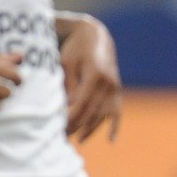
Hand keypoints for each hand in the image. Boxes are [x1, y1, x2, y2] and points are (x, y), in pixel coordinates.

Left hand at [59, 15, 121, 140]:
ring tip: (78, 140)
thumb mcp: (66, 63)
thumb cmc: (76, 49)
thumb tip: (64, 108)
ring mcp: (115, 87)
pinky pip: (117, 112)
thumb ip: (67, 85)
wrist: (96, 36)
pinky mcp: (117, 90)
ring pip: (103, 114)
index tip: (60, 127)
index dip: (72, 117)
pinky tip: (111, 140)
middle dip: (78, 125)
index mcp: (95, 74)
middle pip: (92, 111)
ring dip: (91, 129)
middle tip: (63, 137)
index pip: (82, 102)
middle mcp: (108, 82)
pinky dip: (114, 126)